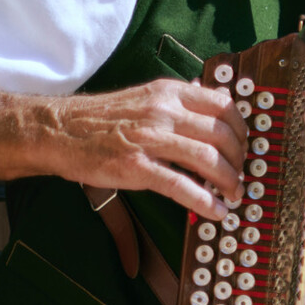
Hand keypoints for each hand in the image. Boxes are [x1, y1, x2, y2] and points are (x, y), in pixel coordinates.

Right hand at [41, 79, 245, 220]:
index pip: (224, 106)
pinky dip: (204, 201)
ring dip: (228, 181)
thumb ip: (182, 101)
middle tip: (241, 176)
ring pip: (207, 160)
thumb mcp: (147, 96)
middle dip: (240, 160)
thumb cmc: (104, 118)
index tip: (246, 147)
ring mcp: (149, 139)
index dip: (242, 130)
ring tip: (233, 194)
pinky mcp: (135, 167)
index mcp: (170, 93)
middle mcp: (163, 111)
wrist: (58, 130)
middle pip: (221, 136)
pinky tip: (215, 211)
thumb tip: (220, 101)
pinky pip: (180, 186)